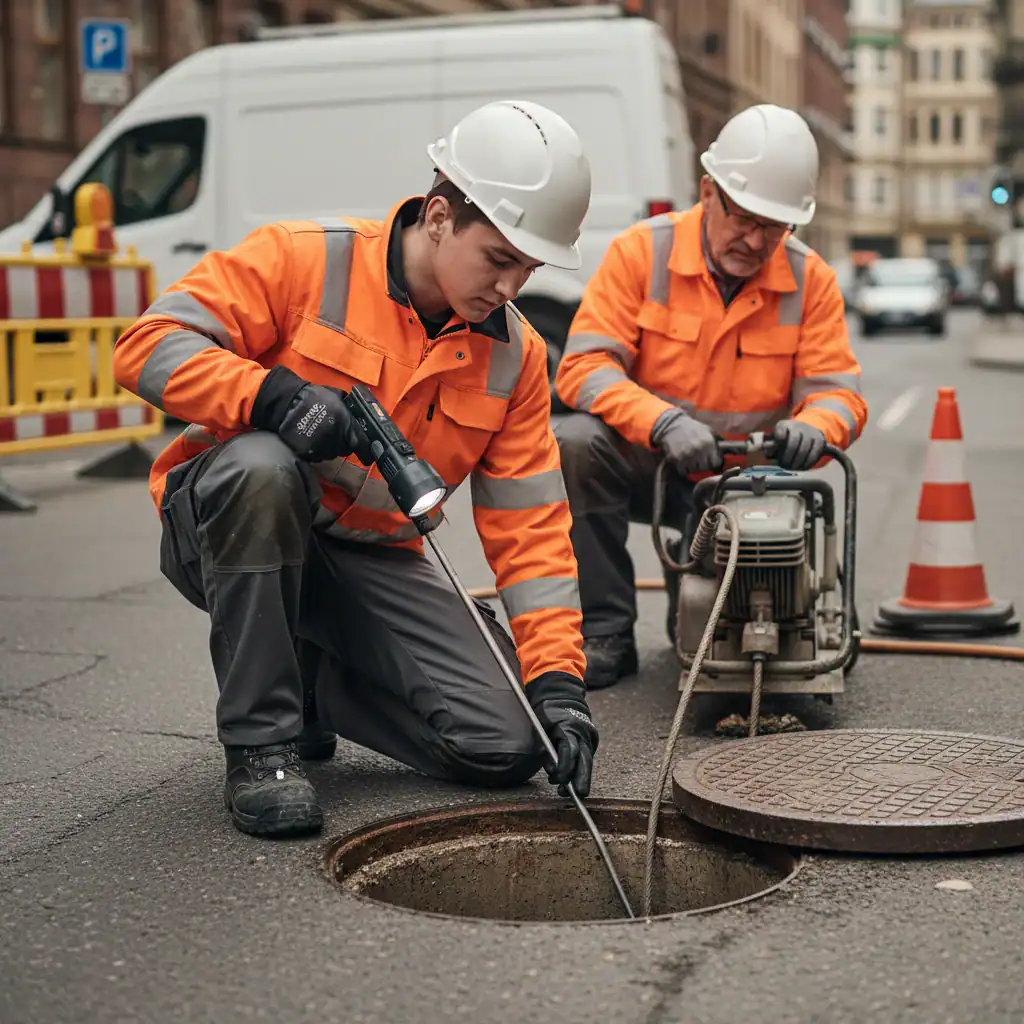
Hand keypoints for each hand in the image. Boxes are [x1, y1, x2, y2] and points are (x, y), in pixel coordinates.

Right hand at [251, 365, 357, 461]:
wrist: (288, 403)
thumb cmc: (314, 397)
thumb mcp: (338, 397)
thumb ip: (351, 410)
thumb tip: (361, 417)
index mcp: (346, 425)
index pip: (362, 445)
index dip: (366, 450)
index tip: (367, 451)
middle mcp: (336, 439)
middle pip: (346, 450)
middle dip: (344, 443)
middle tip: (336, 433)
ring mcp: (322, 448)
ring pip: (332, 454)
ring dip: (331, 447)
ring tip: (322, 434)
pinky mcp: (309, 454)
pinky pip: (318, 456)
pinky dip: (318, 450)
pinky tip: (313, 439)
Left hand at [527, 672, 598, 798]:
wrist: (562, 695)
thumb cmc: (547, 712)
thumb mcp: (540, 728)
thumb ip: (546, 749)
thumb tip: (553, 771)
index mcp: (568, 726)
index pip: (570, 751)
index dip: (564, 769)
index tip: (557, 781)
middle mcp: (583, 731)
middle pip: (584, 759)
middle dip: (582, 778)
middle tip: (579, 794)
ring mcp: (590, 734)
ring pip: (588, 760)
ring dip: (582, 776)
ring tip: (576, 792)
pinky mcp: (592, 738)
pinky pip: (587, 755)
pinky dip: (582, 767)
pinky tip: (576, 778)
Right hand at [650, 408, 722, 474]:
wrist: (672, 425)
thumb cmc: (692, 428)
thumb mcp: (708, 431)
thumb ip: (719, 442)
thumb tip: (735, 452)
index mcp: (708, 443)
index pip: (716, 463)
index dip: (714, 462)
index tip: (711, 461)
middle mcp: (698, 451)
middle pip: (705, 468)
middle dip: (703, 465)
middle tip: (700, 460)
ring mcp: (687, 456)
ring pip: (694, 471)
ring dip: (693, 468)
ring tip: (691, 460)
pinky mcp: (676, 460)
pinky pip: (683, 471)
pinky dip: (684, 469)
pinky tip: (684, 462)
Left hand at [772, 419, 825, 470]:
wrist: (805, 432)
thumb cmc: (784, 440)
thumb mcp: (775, 441)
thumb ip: (770, 447)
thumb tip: (766, 448)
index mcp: (783, 425)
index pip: (781, 428)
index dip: (779, 436)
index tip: (778, 445)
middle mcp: (798, 426)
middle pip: (793, 441)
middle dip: (788, 456)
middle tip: (784, 466)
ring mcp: (810, 432)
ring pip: (804, 449)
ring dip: (797, 462)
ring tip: (792, 468)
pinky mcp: (819, 440)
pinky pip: (814, 453)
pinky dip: (808, 463)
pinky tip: (802, 467)